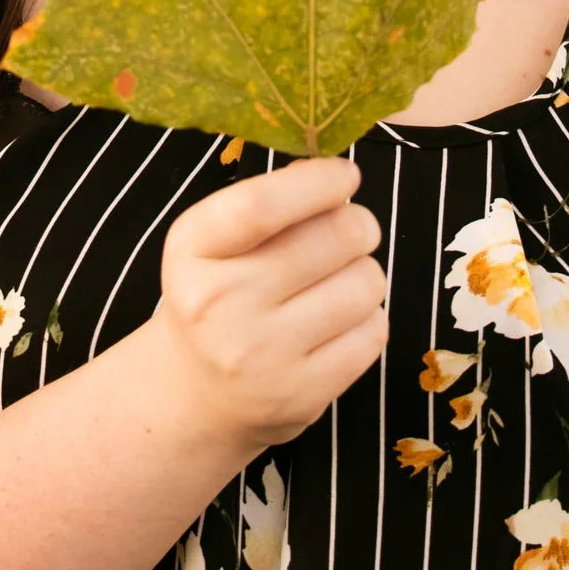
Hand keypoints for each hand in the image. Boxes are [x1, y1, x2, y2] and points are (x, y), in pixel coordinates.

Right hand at [149, 155, 386, 455]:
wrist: (195, 392)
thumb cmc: (218, 293)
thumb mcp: (216, 239)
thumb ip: (270, 198)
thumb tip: (334, 175)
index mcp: (194, 249)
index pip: (262, 206)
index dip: (318, 182)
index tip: (346, 175)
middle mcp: (219, 303)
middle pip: (335, 236)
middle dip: (359, 224)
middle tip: (352, 230)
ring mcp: (260, 355)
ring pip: (365, 283)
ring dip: (365, 273)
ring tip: (338, 281)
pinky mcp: (301, 394)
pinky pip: (374, 332)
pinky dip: (368, 317)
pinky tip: (338, 322)